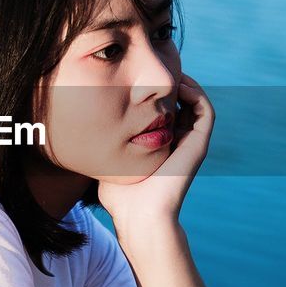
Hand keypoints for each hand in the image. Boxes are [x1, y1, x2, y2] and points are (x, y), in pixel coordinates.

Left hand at [98, 72, 213, 224]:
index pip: (164, 109)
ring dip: (186, 84)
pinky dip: (196, 94)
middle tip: (155, 69)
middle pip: (181, 102)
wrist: (139, 217)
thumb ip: (101, 144)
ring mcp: (190, 144)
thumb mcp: (108, 161)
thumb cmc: (120, 196)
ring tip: (169, 73)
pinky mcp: (198, 146)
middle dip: (171, 82)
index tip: (138, 77)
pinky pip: (205, 112)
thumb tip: (80, 126)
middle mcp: (179, 142)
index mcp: (162, 145)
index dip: (155, 91)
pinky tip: (178, 86)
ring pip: (197, 103)